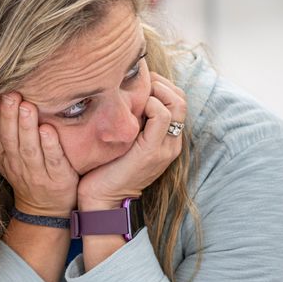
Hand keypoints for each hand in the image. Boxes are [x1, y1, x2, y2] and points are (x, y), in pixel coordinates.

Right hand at [0, 92, 78, 216]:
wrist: (45, 210)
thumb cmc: (28, 175)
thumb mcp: (8, 158)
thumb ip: (1, 134)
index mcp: (3, 158)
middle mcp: (17, 166)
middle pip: (9, 139)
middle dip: (8, 116)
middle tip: (10, 94)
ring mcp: (37, 174)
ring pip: (29, 149)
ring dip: (27, 127)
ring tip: (27, 106)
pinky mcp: (58, 180)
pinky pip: (53, 161)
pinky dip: (50, 146)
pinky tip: (48, 129)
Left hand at [77, 73, 186, 207]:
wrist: (102, 200)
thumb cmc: (106, 168)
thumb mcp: (122, 139)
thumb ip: (130, 122)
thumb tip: (121, 92)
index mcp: (166, 139)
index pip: (176, 100)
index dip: (160, 84)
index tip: (138, 81)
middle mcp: (171, 142)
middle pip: (180, 98)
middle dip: (160, 82)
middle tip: (137, 81)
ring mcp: (165, 147)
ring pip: (177, 103)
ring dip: (156, 90)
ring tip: (135, 93)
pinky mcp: (152, 151)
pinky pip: (162, 116)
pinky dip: (150, 103)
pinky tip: (133, 108)